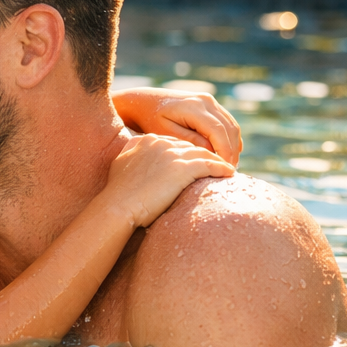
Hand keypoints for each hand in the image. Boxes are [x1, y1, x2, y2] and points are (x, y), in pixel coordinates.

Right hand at [101, 134, 234, 228]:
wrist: (118, 206)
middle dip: (204, 155)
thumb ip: (131, 151)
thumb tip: (136, 149)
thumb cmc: (118, 191)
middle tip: (215, 165)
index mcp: (148, 140)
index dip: (187, 153)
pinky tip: (229, 174)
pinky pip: (210, 165)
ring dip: (217, 161)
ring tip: (226, 169)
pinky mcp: (184, 169)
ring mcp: (173, 155)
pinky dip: (221, 169)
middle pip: (191, 147)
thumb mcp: (120, 162)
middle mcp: (162, 143)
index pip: (175, 143)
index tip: (195, 162)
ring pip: (204, 154)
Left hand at [113, 87, 241, 164]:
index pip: (218, 132)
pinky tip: (225, 154)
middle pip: (230, 128)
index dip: (225, 151)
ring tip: (227, 165)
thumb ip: (188, 141)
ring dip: (233, 145)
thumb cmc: (149, 119)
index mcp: (193, 107)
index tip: (225, 169)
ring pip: (232, 125)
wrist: (143, 101)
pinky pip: (226, 122)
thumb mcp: (164, 133)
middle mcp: (205, 101)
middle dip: (232, 151)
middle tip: (229, 171)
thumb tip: (212, 150)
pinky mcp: (210, 104)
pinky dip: (229, 138)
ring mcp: (209, 101)